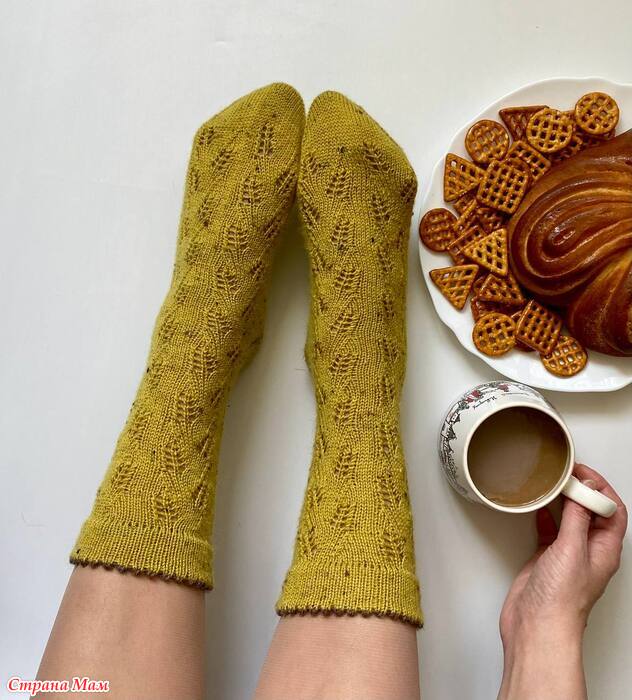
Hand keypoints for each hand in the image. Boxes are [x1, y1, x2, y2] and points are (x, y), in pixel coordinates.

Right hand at [498, 464, 626, 699]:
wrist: (536, 626)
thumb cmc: (561, 600)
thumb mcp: (572, 549)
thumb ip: (577, 517)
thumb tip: (585, 490)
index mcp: (605, 549)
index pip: (612, 510)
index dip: (600, 488)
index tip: (581, 471)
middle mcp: (588, 551)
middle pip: (591, 512)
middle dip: (581, 490)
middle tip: (564, 473)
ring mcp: (566, 555)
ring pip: (568, 519)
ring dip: (561, 501)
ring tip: (550, 484)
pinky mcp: (545, 559)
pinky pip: (548, 530)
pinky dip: (543, 515)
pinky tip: (535, 507)